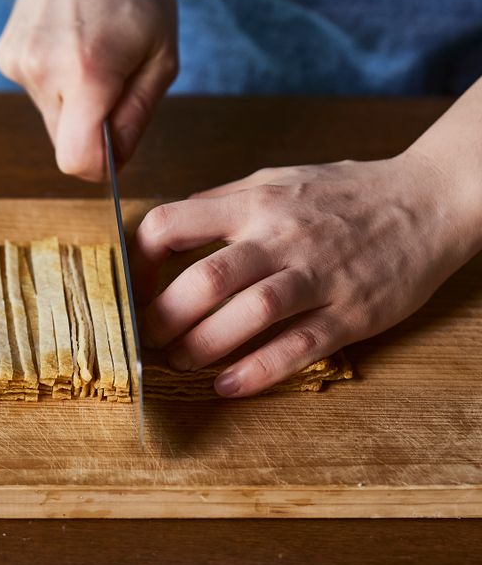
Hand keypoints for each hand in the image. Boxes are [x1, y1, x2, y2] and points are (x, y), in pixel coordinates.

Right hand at [0, 0, 177, 179]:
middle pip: (66, 144)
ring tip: (91, 53)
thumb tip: (115, 163)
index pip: (76, 159)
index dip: (100, 166)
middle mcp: (42, 70)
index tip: (116, 149)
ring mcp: (17, 63)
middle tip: (114, 83)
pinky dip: (57, 84)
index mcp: (88, 71)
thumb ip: (137, 116)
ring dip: (76, 104)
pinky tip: (68, 43)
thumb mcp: (161, 56)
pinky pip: (39, 95)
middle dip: (92, 130)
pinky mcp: (6, 57)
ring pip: (53, 120)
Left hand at [132, 150, 477, 396]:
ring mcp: (319, 275)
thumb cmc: (343, 193)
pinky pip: (298, 346)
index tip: (138, 287)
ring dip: (203, 346)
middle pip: (206, 279)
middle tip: (149, 337)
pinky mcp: (352, 312)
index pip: (172, 224)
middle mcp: (281, 236)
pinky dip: (257, 371)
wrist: (427, 201)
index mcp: (254, 202)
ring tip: (181, 361)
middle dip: (165, 317)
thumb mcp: (277, 179)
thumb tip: (170, 227)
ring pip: (249, 314)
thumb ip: (222, 201)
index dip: (141, 261)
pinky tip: (227, 384)